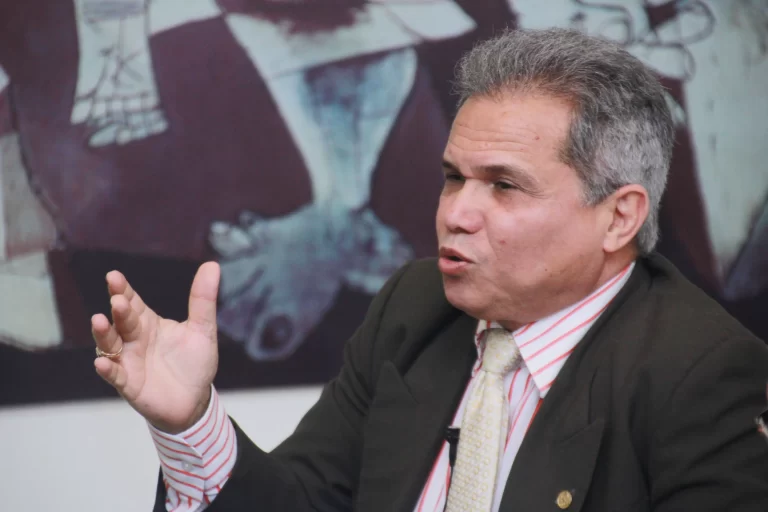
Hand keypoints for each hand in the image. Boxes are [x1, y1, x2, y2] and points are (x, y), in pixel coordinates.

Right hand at [92, 262, 220, 433]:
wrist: (196, 401)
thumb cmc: (195, 364)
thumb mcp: (202, 329)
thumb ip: (203, 300)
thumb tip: (212, 265)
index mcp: (149, 323)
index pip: (133, 302)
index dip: (123, 290)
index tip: (114, 276)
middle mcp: (134, 340)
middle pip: (122, 321)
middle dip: (119, 310)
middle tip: (118, 300)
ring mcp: (129, 361)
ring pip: (110, 345)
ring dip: (103, 334)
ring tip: (99, 321)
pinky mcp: (129, 384)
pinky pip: (115, 375)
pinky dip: (108, 369)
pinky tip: (103, 362)